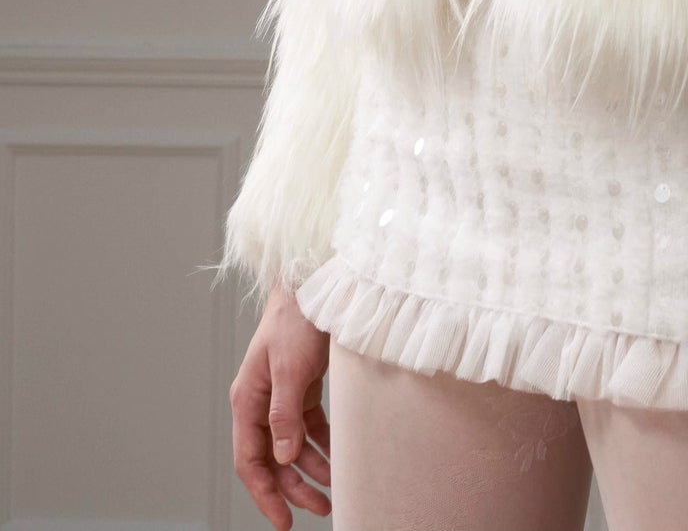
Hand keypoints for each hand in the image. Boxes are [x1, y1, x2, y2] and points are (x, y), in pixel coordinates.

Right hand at [230, 281, 331, 526]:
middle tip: (320, 509)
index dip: (265, 493)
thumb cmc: (297, 319)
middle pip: (272, 458)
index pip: (250, 460)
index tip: (283, 521)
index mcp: (247, 400)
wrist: (314, 281)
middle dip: (293, 487)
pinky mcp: (302, 387)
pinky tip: (338, 456)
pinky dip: (322, 443)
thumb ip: (284, 414)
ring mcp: (281, 395)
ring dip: (311, 468)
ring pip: (291, 445)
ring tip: (334, 489)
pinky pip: (308, 426)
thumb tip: (282, 458)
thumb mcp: (289, 368)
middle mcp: (260, 402)